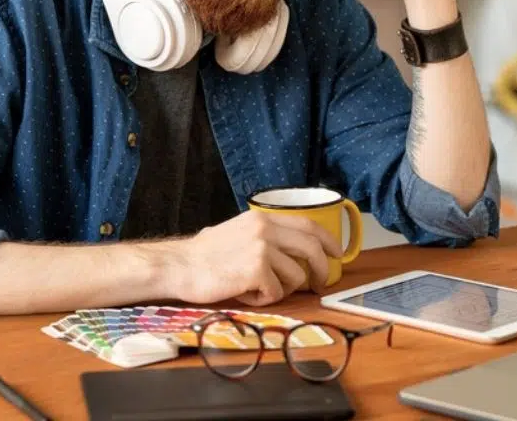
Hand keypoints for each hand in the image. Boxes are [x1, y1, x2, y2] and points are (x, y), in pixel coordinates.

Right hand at [169, 211, 342, 305]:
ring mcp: (263, 249)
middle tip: (320, 284)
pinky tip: (245, 292)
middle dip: (322, 269)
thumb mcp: (238, 232)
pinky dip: (264, 298)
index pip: (308, 224)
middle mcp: (265, 229)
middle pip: (311, 248)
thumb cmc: (204, 255)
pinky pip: (276, 292)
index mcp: (263, 218)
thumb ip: (266, 236)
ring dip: (281, 289)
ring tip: (257, 288)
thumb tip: (292, 251)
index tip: (336, 252)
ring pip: (296, 276)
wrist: (180, 267)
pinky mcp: (257, 270)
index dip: (327, 239)